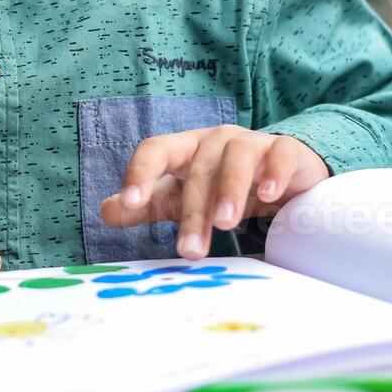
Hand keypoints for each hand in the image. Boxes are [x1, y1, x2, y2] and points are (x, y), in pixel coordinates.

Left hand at [100, 127, 329, 259]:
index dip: (140, 172)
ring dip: (229, 190)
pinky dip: (274, 173)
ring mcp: (251, 142)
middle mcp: (215, 140)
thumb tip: (105, 211)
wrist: (284, 178)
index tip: (130, 203)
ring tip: (225, 224)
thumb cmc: (222, 187)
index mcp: (185, 149)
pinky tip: (269, 197)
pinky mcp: (286, 150)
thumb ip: (147, 205)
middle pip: (198, 170)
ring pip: (236, 158)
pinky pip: (279, 154)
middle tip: (189, 251)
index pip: (155, 149)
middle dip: (192, 213)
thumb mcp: (182, 198)